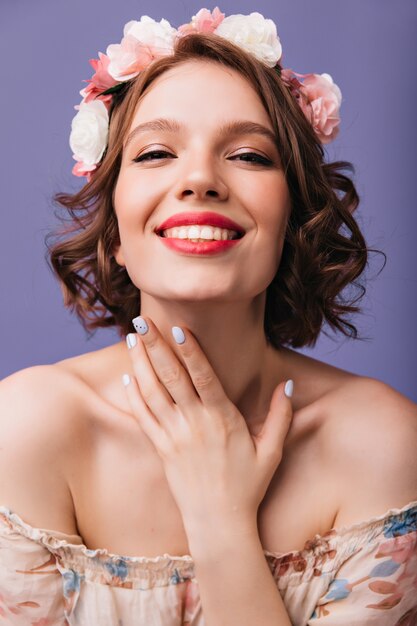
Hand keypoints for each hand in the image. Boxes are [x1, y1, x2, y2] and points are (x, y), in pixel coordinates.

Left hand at [123, 316, 293, 534]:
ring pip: (152, 392)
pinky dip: (134, 396)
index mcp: (222, 418)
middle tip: (142, 320)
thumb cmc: (248, 486)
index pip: (203, 376)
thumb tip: (286, 384)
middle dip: (155, 346)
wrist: (219, 523)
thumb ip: (281, 416)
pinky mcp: (161, 449)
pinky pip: (143, 417)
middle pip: (171, 377)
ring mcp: (174, 436)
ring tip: (130, 338)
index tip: (177, 327)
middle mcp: (194, 423)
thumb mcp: (272, 451)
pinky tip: (127, 377)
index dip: (189, 350)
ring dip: (140, 363)